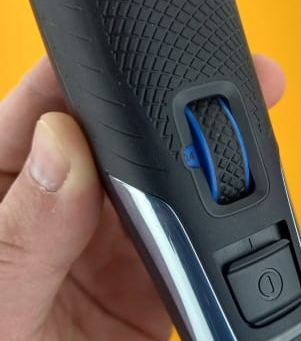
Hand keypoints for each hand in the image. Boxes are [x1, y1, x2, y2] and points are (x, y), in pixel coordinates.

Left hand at [0, 55, 284, 340]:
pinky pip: (191, 245)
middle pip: (123, 142)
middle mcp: (65, 209)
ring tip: (237, 150)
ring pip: (167, 190)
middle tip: (214, 96)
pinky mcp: (151, 280)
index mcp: (7, 194)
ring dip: (202, 173)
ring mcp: (112, 244)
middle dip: (169, 116)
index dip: (88, 77)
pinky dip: (217, 234)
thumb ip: (25, 232)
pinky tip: (233, 218)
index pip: (47, 110)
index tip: (133, 60)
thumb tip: (65, 148)